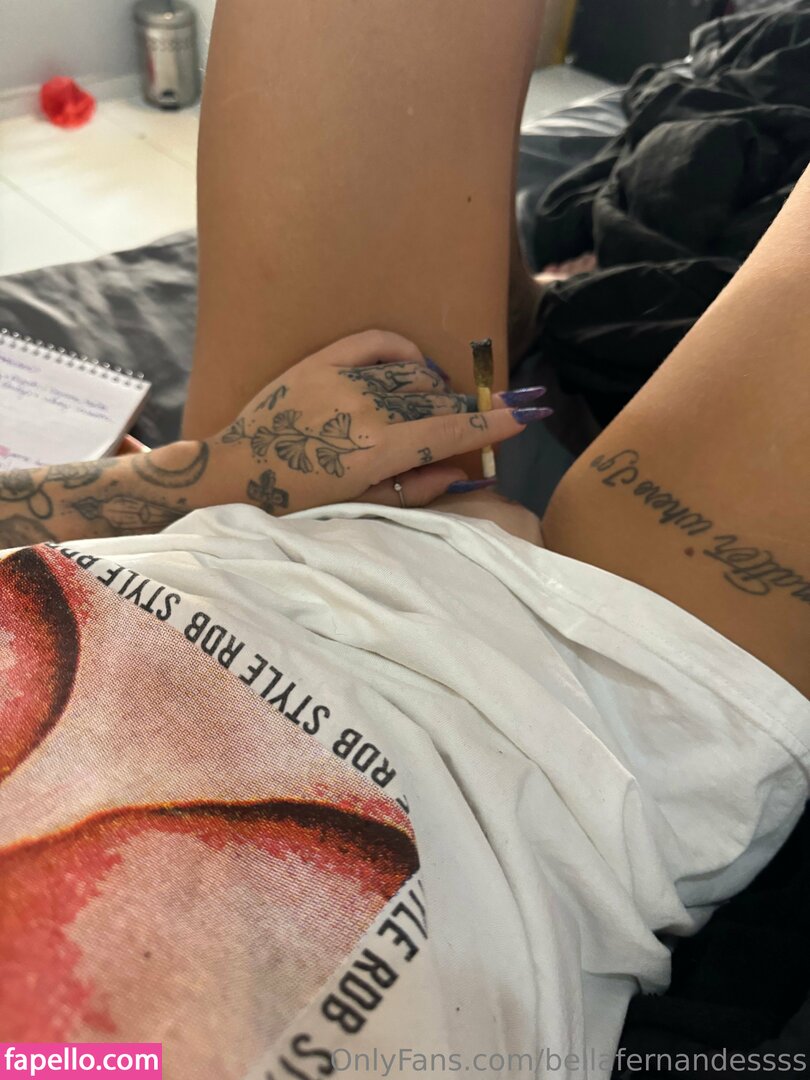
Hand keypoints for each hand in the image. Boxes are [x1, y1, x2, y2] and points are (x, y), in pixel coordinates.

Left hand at [208, 330, 546, 513]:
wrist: (233, 473)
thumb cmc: (294, 502)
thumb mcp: (357, 507)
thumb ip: (414, 489)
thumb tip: (463, 472)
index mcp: (377, 452)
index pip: (451, 431)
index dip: (494, 423)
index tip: (528, 412)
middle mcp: (366, 410)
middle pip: (437, 402)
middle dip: (466, 412)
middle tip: (482, 418)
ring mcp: (343, 380)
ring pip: (412, 376)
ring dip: (434, 390)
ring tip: (436, 406)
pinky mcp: (321, 361)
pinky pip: (378, 343)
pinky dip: (404, 351)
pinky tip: (414, 365)